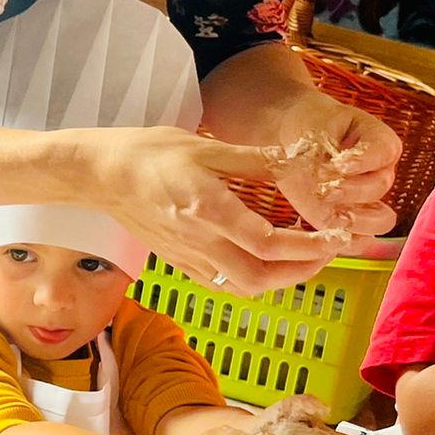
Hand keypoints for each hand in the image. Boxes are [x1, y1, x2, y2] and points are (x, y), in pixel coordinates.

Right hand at [78, 126, 350, 294]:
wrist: (99, 175)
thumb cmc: (147, 153)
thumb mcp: (206, 147)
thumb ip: (256, 160)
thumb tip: (301, 165)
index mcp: (207, 209)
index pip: (267, 243)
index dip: (308, 246)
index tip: (335, 236)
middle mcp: (198, 240)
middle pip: (259, 277)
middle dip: (302, 270)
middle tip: (327, 250)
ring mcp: (186, 256)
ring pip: (243, 287)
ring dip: (280, 280)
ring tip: (304, 259)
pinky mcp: (179, 261)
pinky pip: (223, 284)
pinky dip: (253, 281)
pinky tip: (266, 263)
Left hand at [267, 92, 400, 237]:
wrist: (295, 141)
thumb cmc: (308, 129)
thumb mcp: (313, 130)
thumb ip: (321, 152)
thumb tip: (325, 182)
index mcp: (380, 144)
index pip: (382, 152)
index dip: (361, 162)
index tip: (338, 165)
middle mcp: (381, 173)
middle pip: (379, 187)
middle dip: (351, 191)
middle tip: (325, 191)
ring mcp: (371, 200)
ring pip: (380, 220)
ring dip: (356, 221)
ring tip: (330, 219)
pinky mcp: (354, 221)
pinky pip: (361, 240)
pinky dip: (346, 241)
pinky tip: (324, 236)